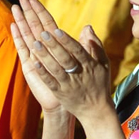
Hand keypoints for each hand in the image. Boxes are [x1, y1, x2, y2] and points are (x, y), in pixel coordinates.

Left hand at [13, 0, 111, 122]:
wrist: (96, 111)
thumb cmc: (100, 84)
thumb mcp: (104, 64)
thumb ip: (96, 45)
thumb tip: (87, 27)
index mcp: (90, 65)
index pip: (77, 50)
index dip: (67, 40)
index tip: (57, 30)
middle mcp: (79, 74)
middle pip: (65, 58)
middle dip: (54, 45)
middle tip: (43, 33)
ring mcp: (68, 84)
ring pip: (56, 69)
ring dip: (45, 57)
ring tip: (35, 44)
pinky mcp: (61, 93)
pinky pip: (51, 82)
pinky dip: (43, 73)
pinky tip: (34, 63)